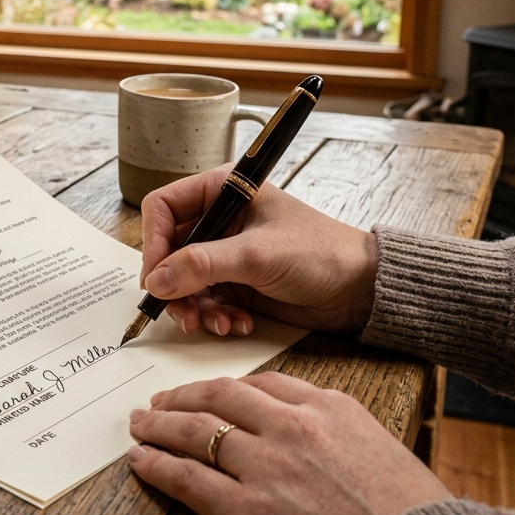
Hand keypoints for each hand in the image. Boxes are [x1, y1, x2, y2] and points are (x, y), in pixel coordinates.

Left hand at [128, 374, 451, 514]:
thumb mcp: (377, 448)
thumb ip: (333, 429)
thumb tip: (298, 428)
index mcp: (327, 406)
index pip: (260, 382)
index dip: (224, 387)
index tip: (207, 392)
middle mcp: (291, 426)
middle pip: (218, 397)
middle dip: (182, 397)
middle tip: (159, 402)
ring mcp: (266, 467)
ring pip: (195, 431)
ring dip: (159, 426)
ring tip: (140, 426)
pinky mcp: (247, 513)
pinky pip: (187, 479)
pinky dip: (157, 466)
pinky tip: (141, 461)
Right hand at [139, 164, 378, 336]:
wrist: (361, 290)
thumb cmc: (319, 252)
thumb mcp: (256, 255)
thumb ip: (202, 265)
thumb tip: (155, 280)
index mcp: (221, 190)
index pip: (163, 208)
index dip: (153, 242)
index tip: (155, 277)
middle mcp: (218, 219)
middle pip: (168, 250)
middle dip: (174, 285)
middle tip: (183, 314)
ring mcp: (225, 252)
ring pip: (183, 281)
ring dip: (194, 307)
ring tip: (217, 324)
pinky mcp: (235, 282)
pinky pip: (205, 300)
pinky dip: (214, 316)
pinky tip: (237, 324)